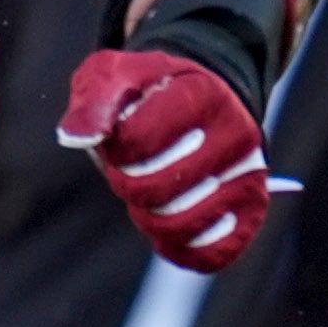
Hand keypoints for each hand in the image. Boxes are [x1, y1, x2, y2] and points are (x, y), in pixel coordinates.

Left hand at [61, 48, 272, 271]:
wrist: (196, 99)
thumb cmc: (146, 90)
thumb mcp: (112, 75)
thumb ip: (94, 103)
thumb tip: (76, 138)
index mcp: (202, 94)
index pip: (138, 140)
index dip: (113, 148)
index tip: (117, 136)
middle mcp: (237, 135)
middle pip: (157, 187)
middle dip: (125, 183)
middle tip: (127, 169)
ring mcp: (249, 176)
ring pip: (184, 224)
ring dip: (148, 218)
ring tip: (147, 195)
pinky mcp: (251, 209)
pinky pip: (217, 251)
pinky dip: (183, 251)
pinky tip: (164, 238)